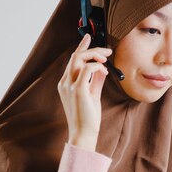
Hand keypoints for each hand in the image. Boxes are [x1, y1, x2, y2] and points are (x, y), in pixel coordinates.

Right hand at [57, 34, 111, 150]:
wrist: (83, 133)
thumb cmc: (88, 117)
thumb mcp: (93, 95)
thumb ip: (96, 81)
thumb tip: (102, 69)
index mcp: (66, 83)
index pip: (72, 60)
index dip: (81, 47)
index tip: (89, 37)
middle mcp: (65, 82)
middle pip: (75, 56)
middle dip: (92, 49)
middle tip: (107, 50)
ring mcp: (69, 86)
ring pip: (79, 59)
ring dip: (94, 55)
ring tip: (106, 59)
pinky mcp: (78, 90)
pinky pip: (87, 69)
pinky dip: (97, 67)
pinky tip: (105, 71)